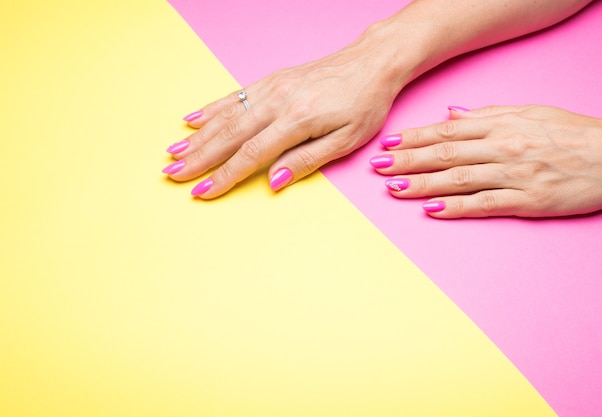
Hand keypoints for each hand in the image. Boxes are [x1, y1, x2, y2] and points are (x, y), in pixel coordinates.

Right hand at [162, 27, 406, 198]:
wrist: (372, 62)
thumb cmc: (365, 103)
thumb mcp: (347, 140)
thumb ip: (307, 161)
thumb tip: (274, 182)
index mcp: (297, 120)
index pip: (251, 156)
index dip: (223, 177)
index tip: (202, 191)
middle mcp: (278, 101)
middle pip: (229, 136)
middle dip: (199, 159)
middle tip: (173, 176)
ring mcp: (272, 87)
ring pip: (226, 116)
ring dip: (198, 137)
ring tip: (174, 153)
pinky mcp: (272, 79)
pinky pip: (235, 96)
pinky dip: (211, 109)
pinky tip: (193, 120)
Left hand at [371, 105, 601, 217]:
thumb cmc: (571, 132)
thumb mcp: (529, 112)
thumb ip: (486, 114)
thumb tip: (449, 114)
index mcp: (501, 124)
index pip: (447, 130)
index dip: (414, 137)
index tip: (388, 144)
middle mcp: (503, 147)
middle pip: (445, 154)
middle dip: (407, 161)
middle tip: (376, 167)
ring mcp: (514, 175)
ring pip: (458, 179)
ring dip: (421, 184)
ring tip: (392, 189)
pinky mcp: (528, 201)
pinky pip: (484, 204)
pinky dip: (456, 207)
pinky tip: (431, 210)